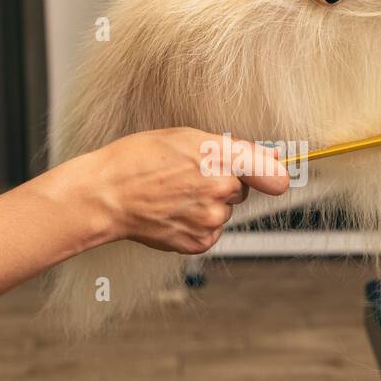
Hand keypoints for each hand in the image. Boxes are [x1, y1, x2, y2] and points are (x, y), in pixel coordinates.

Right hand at [84, 128, 289, 253]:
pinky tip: (173, 213)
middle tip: (188, 178)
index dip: (270, 176)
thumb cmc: (138, 161)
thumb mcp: (186, 138)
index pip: (274, 176)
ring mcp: (211, 220)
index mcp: (221, 158)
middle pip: (241, 191)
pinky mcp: (200, 242)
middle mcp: (221, 190)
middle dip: (223, 184)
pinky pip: (211, 231)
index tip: (268, 177)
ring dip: (207, 205)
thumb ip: (235, 149)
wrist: (106, 196)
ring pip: (224, 212)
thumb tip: (272, 159)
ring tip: (174, 195)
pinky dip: (196, 224)